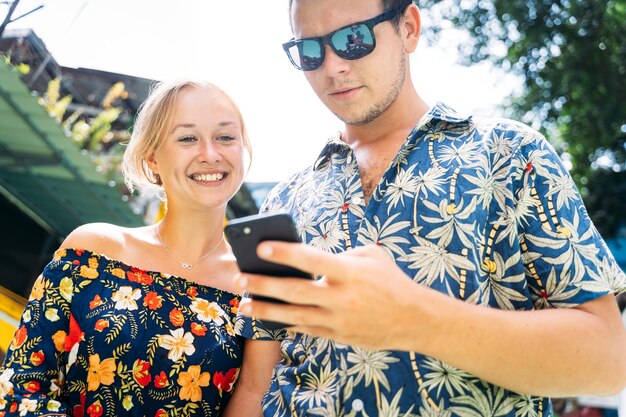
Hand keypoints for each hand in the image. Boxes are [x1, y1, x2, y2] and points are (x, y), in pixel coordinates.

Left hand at [235, 242, 426, 349]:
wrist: (413, 319)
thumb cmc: (390, 281)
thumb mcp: (371, 256)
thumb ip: (341, 255)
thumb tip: (308, 259)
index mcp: (351, 272)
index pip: (312, 260)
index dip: (286, 252)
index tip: (261, 245)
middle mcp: (342, 298)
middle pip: (295, 291)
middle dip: (264, 284)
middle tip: (240, 277)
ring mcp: (339, 320)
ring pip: (295, 316)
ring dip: (267, 310)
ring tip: (244, 304)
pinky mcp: (338, 336)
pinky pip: (306, 329)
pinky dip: (286, 324)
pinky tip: (268, 319)